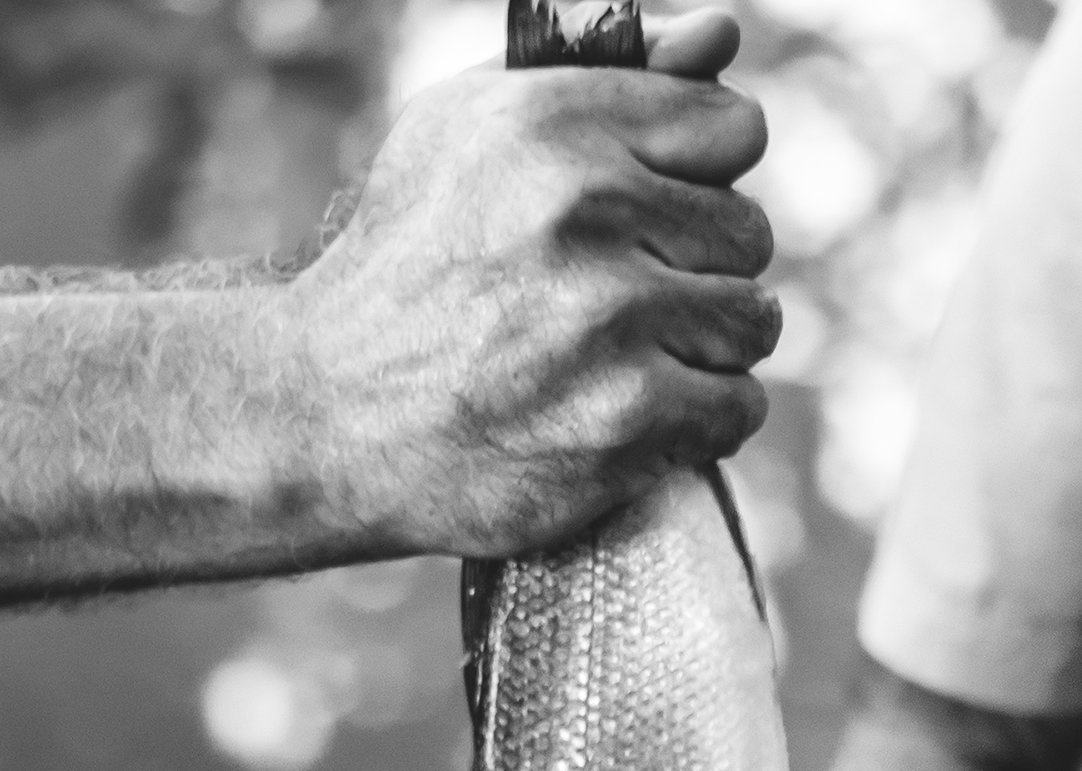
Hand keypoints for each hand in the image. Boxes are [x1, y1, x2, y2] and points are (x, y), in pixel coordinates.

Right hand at [276, 10, 778, 561]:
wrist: (330, 413)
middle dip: (694, 267)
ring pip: (752, 321)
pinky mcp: (628, 418)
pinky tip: (628, 414)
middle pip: (748, 232)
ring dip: (701, 347)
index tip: (649, 209)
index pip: (733, 127)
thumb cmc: (415, 260)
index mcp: (550, 121)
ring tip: (619, 356)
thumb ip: (609, 71)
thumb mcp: (474, 129)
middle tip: (612, 297)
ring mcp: (608, 318)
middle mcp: (582, 207)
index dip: (698, 175)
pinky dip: (697, 421)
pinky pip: (736, 407)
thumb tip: (723, 32)